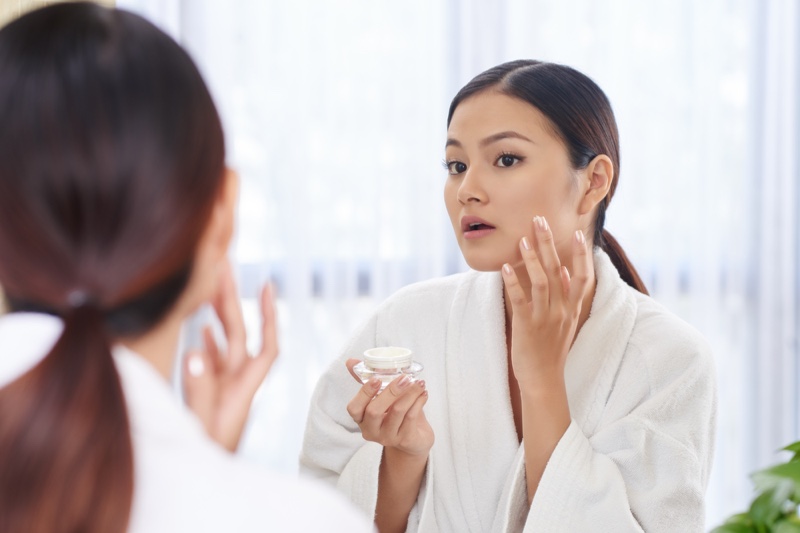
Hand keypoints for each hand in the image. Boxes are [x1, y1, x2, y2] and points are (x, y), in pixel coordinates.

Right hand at [183, 261, 278, 451]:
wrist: (208, 488)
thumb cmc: (207, 462)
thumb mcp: (201, 428)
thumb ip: (199, 392)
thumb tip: (196, 350)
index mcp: (242, 391)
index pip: (265, 346)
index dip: (268, 316)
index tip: (267, 286)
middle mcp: (236, 386)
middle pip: (241, 335)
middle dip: (234, 301)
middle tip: (225, 266)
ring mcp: (223, 390)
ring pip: (225, 344)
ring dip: (219, 315)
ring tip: (208, 286)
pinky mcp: (210, 397)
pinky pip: (211, 361)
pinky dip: (207, 339)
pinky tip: (199, 325)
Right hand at [345, 359, 433, 457]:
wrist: (414, 439)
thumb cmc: (394, 413)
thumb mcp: (380, 397)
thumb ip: (367, 379)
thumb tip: (351, 361)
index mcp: (361, 418)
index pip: (354, 408)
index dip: (364, 393)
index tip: (376, 378)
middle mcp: (371, 430)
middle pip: (374, 411)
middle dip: (390, 391)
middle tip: (404, 378)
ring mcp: (388, 437)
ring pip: (397, 412)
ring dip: (410, 393)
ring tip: (419, 382)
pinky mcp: (405, 440)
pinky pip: (411, 418)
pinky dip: (419, 402)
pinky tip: (423, 393)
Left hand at [502, 216, 591, 390]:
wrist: (544, 379)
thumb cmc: (552, 349)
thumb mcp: (566, 322)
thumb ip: (567, 298)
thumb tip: (566, 271)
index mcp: (572, 308)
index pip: (583, 276)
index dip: (581, 254)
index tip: (578, 233)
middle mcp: (562, 310)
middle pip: (558, 271)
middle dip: (549, 244)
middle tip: (540, 221)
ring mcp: (545, 318)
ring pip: (541, 282)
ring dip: (532, 259)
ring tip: (523, 239)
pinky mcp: (527, 326)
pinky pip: (520, 300)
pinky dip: (513, 283)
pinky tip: (506, 267)